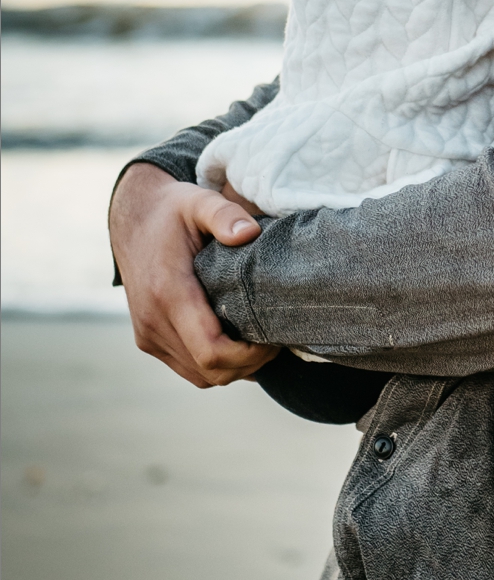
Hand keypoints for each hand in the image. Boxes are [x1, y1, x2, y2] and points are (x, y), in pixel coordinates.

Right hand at [109, 163, 277, 388]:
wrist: (131, 219)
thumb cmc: (172, 211)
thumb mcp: (198, 201)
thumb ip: (224, 214)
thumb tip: (249, 233)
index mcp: (167, 293)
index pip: (211, 350)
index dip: (249, 356)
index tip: (274, 339)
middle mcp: (153, 321)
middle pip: (210, 371)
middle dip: (249, 365)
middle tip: (276, 342)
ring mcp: (148, 335)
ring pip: (200, 377)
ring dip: (234, 369)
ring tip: (260, 343)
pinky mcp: (148, 339)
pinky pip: (188, 368)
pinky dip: (216, 366)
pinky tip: (237, 344)